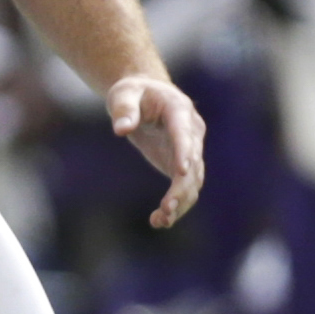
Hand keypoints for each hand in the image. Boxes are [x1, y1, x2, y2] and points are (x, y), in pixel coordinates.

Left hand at [109, 71, 209, 230]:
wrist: (145, 96)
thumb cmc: (134, 93)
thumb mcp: (124, 94)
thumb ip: (124, 110)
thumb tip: (121, 129)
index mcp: (179, 111)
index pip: (184, 134)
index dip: (184, 153)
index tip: (182, 172)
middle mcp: (192, 132)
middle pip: (193, 163)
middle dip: (181, 187)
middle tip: (167, 208)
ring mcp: (190, 150)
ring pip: (192, 181)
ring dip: (180, 202)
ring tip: (161, 220)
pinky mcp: (181, 165)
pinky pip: (184, 188)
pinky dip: (176, 204)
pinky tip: (159, 220)